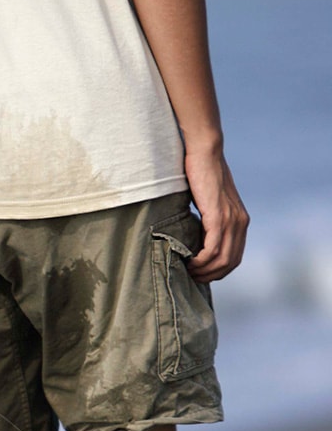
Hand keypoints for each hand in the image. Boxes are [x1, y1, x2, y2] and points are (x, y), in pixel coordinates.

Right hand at [184, 147, 248, 281]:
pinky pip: (212, 249)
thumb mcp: (211, 201)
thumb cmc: (202, 173)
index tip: (201, 273)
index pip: (235, 256)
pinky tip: (190, 261)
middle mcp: (240, 222)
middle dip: (212, 275)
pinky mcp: (219, 217)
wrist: (206, 152)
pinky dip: (201, 261)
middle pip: (230, 262)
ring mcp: (231, 220)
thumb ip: (210, 218)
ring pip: (222, 259)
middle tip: (193, 277)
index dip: (219, 271)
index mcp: (241, 220)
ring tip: (189, 271)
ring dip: (204, 270)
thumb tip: (196, 236)